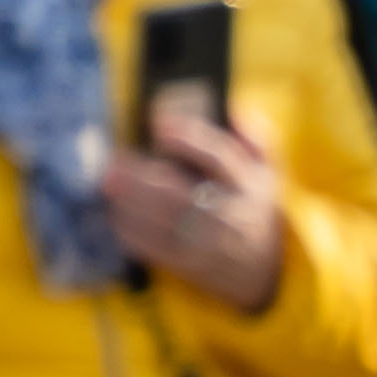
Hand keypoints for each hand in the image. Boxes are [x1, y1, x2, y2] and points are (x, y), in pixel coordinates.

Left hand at [97, 103, 287, 313]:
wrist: (262, 266)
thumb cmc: (252, 202)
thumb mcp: (268, 169)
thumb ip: (255, 138)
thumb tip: (231, 111)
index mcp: (249, 184)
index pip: (220, 159)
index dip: (190, 140)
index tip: (159, 125)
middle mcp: (229, 215)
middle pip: (184, 196)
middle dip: (144, 179)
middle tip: (113, 163)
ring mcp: (208, 243)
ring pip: (165, 224)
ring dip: (130, 204)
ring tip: (107, 182)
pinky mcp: (188, 263)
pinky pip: (155, 248)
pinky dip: (130, 231)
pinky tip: (113, 212)